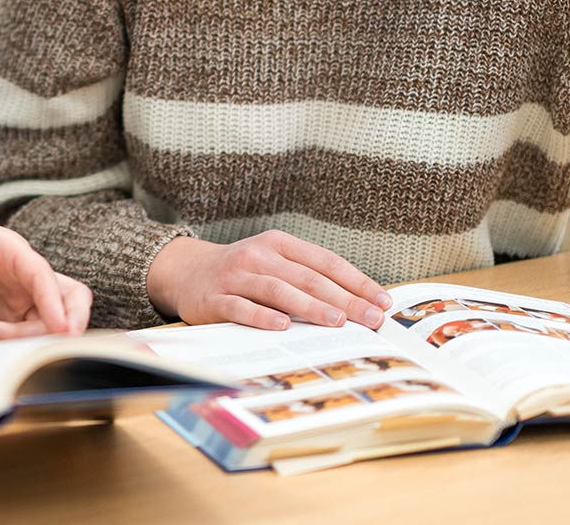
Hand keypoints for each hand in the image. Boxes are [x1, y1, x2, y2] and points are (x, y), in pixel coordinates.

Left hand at [0, 223, 92, 347]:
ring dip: (15, 341)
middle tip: (27, 345)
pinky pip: (18, 343)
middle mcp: (23, 278)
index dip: (54, 302)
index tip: (60, 329)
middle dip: (58, 328)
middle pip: (65, 304)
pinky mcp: (7, 325)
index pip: (42, 275)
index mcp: (11, 250)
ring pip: (43, 329)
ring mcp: (18, 304)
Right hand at [146, 232, 391, 329]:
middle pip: (308, 278)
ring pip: (279, 290)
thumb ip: (307, 278)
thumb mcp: (274, 263)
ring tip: (337, 321)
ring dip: (310, 306)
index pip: (326, 262)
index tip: (382, 301)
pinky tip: (283, 327)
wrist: (187, 272)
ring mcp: (236, 276)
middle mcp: (259, 256)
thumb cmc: (243, 272)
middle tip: (372, 318)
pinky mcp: (215, 298)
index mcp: (279, 244)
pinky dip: (263, 317)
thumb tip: (357, 305)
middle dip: (345, 299)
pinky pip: (242, 308)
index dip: (357, 281)